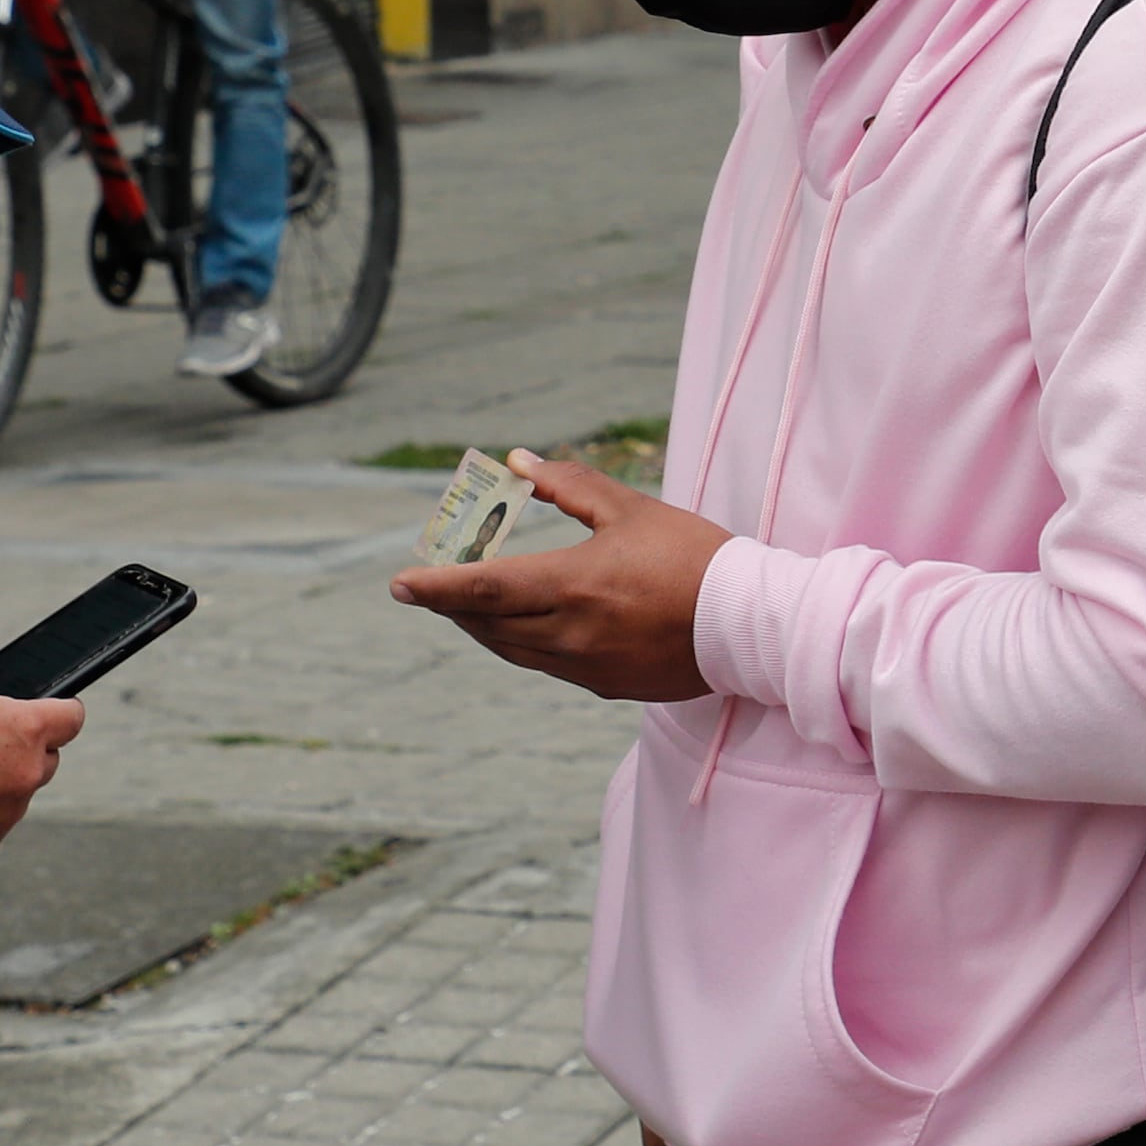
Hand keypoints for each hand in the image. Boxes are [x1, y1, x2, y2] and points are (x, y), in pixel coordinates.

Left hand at [390, 451, 730, 702]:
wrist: (747, 624)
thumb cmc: (693, 556)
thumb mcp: (632, 509)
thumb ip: (570, 484)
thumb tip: (519, 461)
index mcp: (574, 584)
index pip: (484, 589)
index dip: (436, 588)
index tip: (399, 584)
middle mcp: (570, 633)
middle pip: (487, 624)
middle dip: (453, 606)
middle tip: (431, 587)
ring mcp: (584, 666)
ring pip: (511, 649)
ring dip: (483, 626)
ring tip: (470, 605)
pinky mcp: (603, 684)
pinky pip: (545, 665)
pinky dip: (522, 643)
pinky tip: (527, 626)